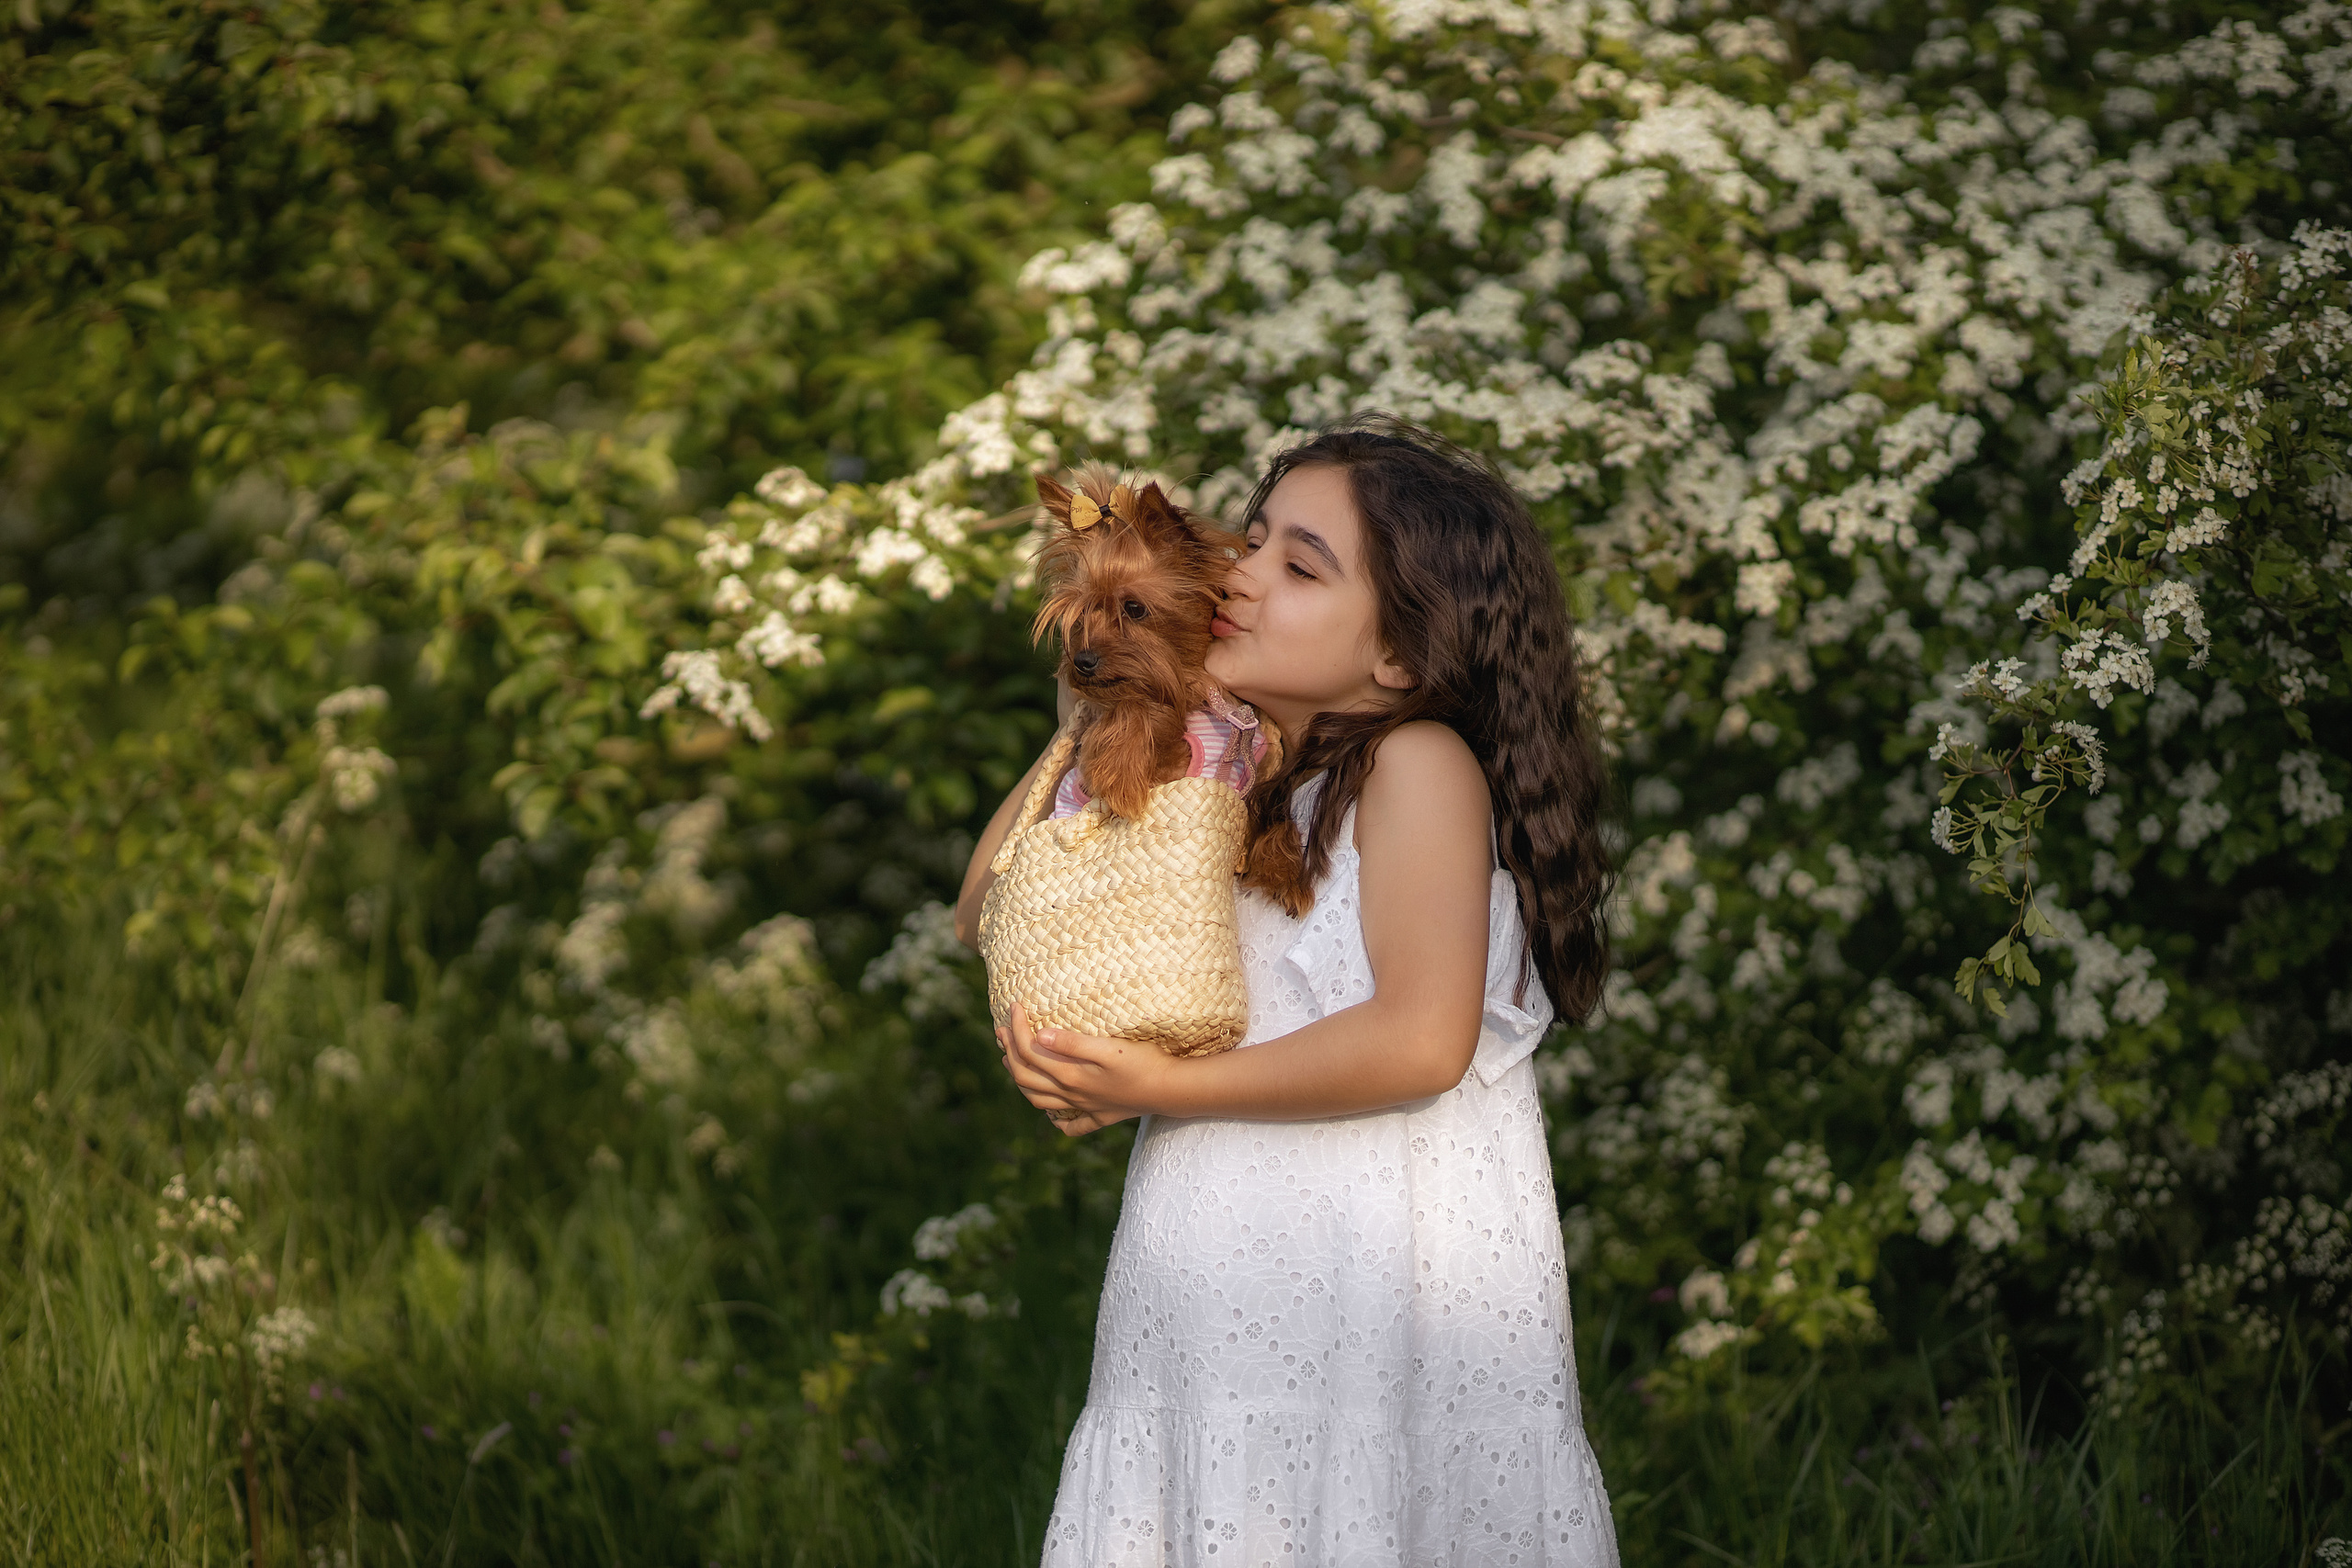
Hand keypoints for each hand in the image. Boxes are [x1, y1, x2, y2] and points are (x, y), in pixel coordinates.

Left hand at [996, 1001, 1171, 1136]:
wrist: (1171, 1089)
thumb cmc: (1143, 1063)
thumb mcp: (1109, 1048)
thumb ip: (1073, 1043)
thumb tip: (1039, 1036)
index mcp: (1070, 1076)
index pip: (1030, 1051)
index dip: (1017, 1028)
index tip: (1014, 1005)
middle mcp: (1072, 1095)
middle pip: (1026, 1077)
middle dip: (1009, 1052)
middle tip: (1002, 1029)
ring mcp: (1085, 1108)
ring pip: (1039, 1100)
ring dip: (1020, 1080)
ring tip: (1011, 1061)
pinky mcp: (1102, 1116)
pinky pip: (1071, 1125)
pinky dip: (1056, 1119)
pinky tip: (1052, 1113)